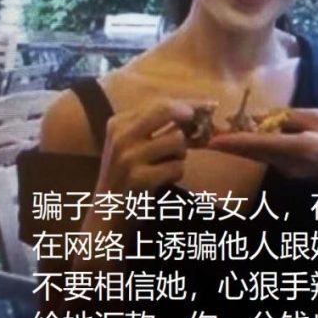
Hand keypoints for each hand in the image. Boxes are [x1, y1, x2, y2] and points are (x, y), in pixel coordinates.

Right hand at [95, 98, 213, 194]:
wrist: (106, 214)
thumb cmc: (126, 175)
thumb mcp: (133, 145)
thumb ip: (157, 127)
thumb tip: (196, 110)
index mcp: (119, 123)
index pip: (161, 103)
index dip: (189, 104)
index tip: (210, 105)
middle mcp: (121, 135)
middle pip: (168, 111)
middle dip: (189, 120)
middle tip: (199, 131)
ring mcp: (128, 157)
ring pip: (177, 140)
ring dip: (180, 155)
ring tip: (167, 165)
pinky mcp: (139, 179)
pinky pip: (177, 167)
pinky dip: (176, 174)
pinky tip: (163, 180)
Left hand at [208, 108, 317, 191]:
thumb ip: (291, 117)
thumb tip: (263, 117)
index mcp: (299, 148)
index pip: (260, 144)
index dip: (235, 142)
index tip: (212, 141)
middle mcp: (288, 164)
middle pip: (252, 152)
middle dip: (227, 143)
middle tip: (202, 135)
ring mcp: (287, 172)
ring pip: (258, 154)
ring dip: (240, 143)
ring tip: (220, 130)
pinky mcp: (289, 172)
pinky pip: (267, 156)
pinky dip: (255, 145)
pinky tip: (249, 133)